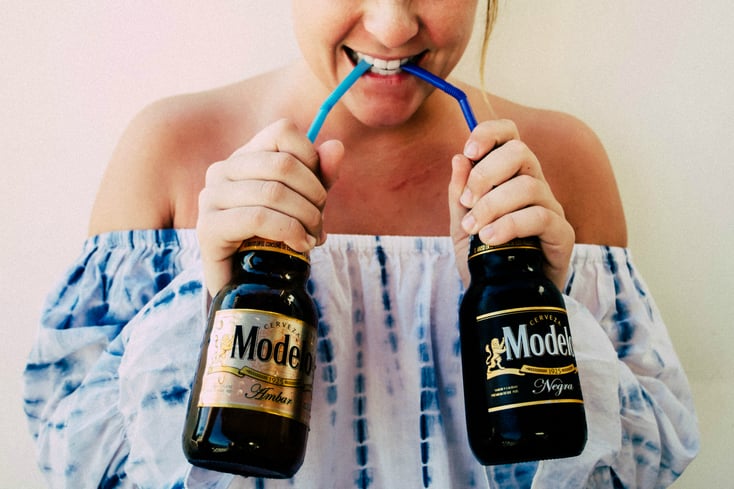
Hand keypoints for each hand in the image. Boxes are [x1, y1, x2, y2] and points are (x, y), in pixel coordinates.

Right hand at [197, 119, 342, 296]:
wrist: (251, 285)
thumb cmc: (278, 239)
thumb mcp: (306, 203)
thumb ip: (321, 175)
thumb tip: (336, 147)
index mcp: (244, 156)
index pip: (283, 132)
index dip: (312, 160)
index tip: (320, 191)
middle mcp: (222, 170)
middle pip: (283, 164)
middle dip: (314, 196)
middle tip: (319, 223)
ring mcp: (210, 197)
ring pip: (274, 192)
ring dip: (305, 218)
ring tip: (312, 237)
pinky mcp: (207, 227)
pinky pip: (257, 217)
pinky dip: (288, 231)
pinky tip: (300, 245)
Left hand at [448, 119, 574, 289]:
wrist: (500, 298)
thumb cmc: (484, 259)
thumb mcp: (462, 227)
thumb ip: (459, 195)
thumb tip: (459, 159)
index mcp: (510, 176)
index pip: (509, 136)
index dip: (491, 133)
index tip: (469, 150)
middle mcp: (534, 185)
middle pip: (520, 152)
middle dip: (486, 173)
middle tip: (467, 202)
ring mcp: (551, 208)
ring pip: (528, 185)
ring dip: (494, 205)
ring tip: (475, 229)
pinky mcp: (563, 234)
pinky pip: (541, 216)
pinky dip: (510, 224)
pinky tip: (491, 238)